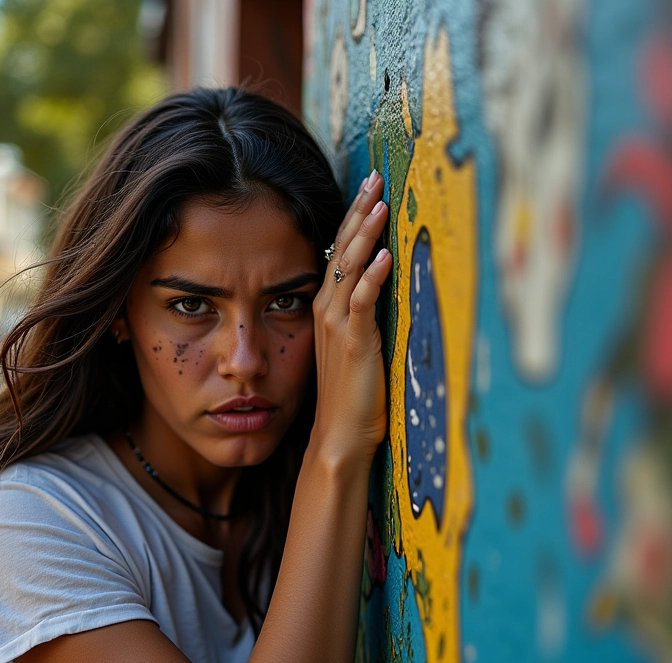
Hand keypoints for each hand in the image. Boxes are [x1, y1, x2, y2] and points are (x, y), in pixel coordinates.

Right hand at [311, 169, 391, 461]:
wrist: (339, 435)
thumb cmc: (351, 394)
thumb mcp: (355, 347)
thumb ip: (362, 316)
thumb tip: (382, 288)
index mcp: (328, 309)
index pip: (339, 254)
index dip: (352, 220)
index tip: (368, 191)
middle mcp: (328, 311)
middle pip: (341, 251)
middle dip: (358, 213)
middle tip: (374, 178)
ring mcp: (338, 326)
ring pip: (348, 270)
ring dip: (364, 235)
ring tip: (379, 202)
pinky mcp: (353, 343)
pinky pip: (361, 304)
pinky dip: (371, 278)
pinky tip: (384, 255)